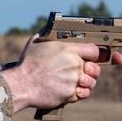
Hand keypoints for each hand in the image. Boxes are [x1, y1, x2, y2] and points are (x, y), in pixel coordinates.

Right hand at [0, 37, 121, 115]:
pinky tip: (74, 91)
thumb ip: (49, 33)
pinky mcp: (69, 94)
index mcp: (69, 49)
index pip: (94, 50)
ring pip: (90, 83)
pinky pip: (82, 95)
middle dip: (93, 70)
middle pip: (96, 68)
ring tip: (79, 82)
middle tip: (88, 72)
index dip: (97, 54)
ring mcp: (73, 80)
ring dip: (87, 83)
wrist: (22, 85)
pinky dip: (80, 94)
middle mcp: (74, 64)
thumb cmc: (27, 63)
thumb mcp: (37, 41)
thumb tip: (53, 25)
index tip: (99, 57)